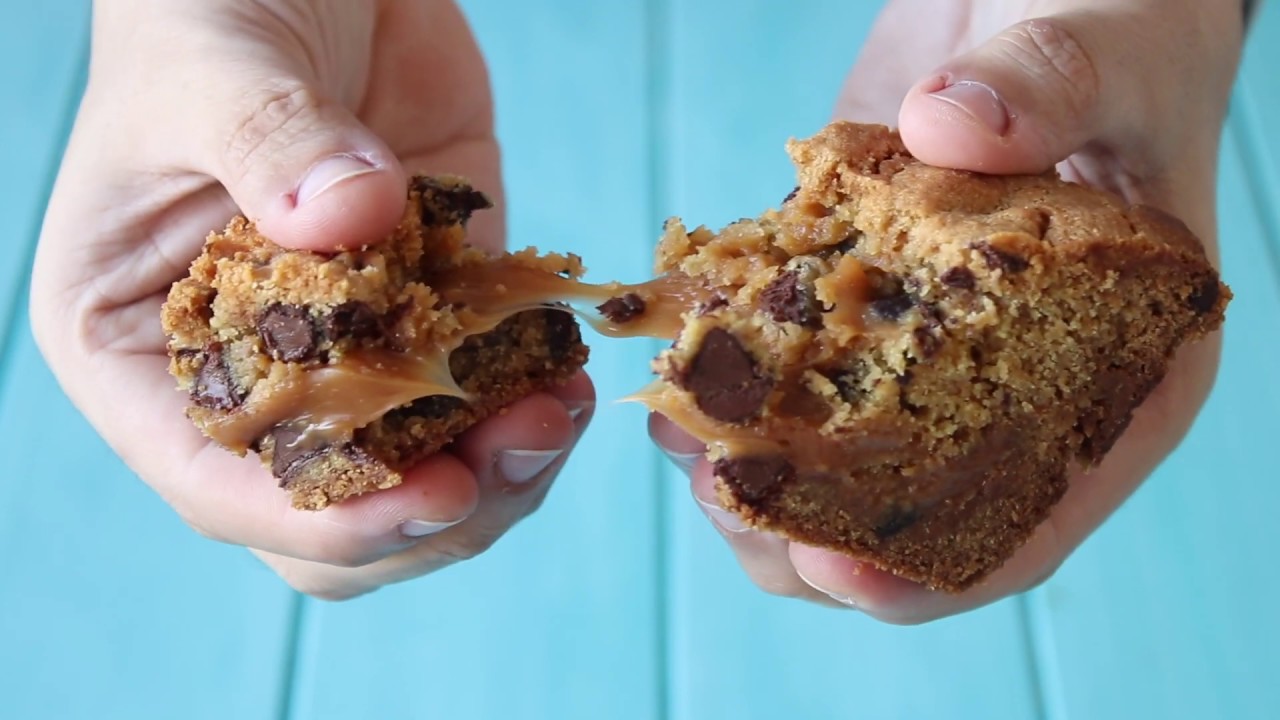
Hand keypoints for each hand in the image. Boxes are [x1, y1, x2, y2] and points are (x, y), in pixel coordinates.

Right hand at [31, 0, 593, 599]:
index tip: (431, 495)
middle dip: (433, 507)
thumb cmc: (203, 8)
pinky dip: (529, 392)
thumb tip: (352, 219)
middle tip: (517, 452)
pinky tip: (566, 371)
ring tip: (558, 414)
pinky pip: (484, 378)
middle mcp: (245, 367)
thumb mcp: (204, 67)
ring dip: (500, 464)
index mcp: (141, 348)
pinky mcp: (432, 297)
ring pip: (420, 463)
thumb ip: (267, 142)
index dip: (325, 517)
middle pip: (333, 504)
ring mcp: (345, 341)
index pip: (219, 483)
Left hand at [651, 0, 1242, 622]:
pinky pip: (791, 373)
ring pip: (837, 468)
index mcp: (1116, 372)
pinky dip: (730, 384)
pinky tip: (678, 364)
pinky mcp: (859, 295)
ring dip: (752, 470)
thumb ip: (1049, 86)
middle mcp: (1019, 385)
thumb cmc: (1126, 24)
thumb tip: (956, 128)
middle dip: (810, 531)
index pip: (1036, 516)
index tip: (841, 574)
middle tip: (726, 488)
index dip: (938, 571)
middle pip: (911, 521)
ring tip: (687, 430)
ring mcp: (930, 349)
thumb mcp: (1111, 47)